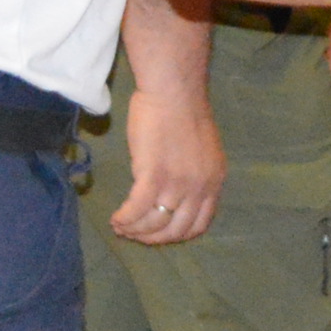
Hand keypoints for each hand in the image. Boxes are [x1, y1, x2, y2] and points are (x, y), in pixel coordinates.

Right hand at [107, 75, 224, 245]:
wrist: (173, 91)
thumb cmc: (184, 111)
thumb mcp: (203, 150)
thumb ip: (194, 173)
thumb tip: (176, 192)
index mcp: (214, 182)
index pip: (199, 224)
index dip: (176, 235)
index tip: (159, 233)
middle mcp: (199, 188)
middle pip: (175, 230)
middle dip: (153, 238)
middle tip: (135, 235)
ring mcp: (178, 183)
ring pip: (154, 223)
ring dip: (135, 230)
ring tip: (121, 227)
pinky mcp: (154, 175)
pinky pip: (137, 209)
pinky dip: (125, 218)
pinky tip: (116, 219)